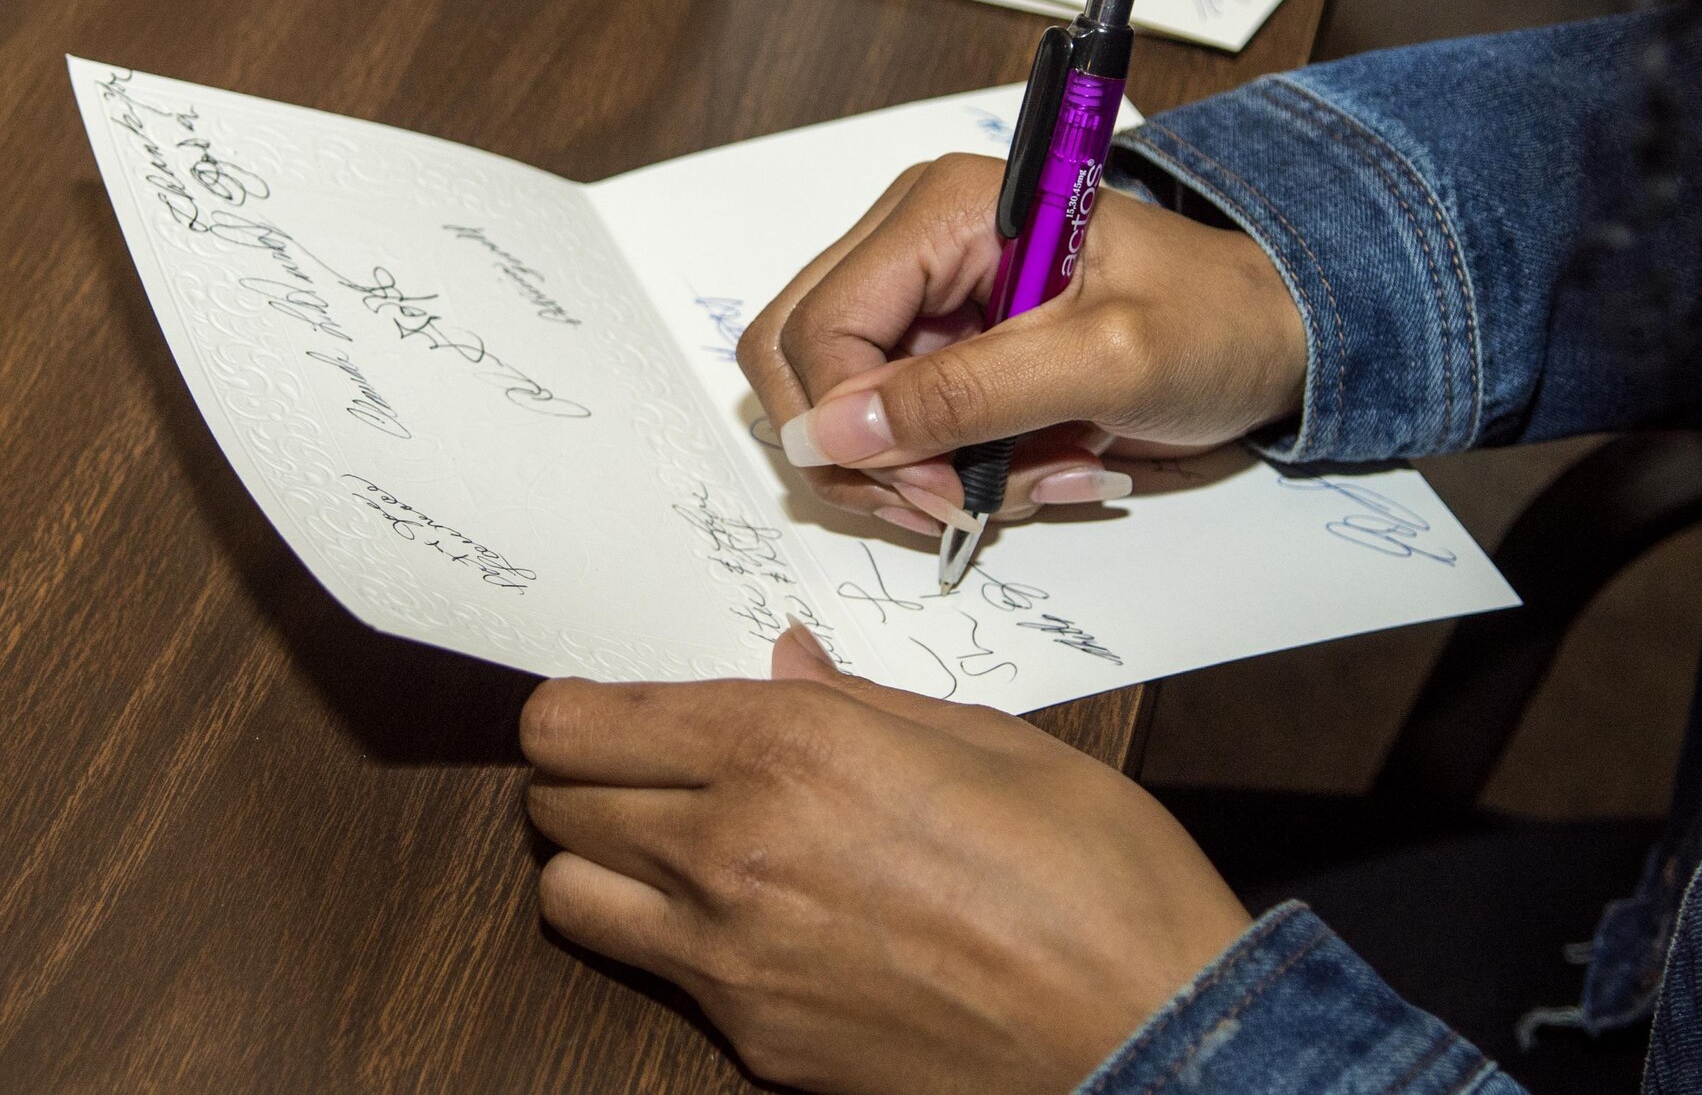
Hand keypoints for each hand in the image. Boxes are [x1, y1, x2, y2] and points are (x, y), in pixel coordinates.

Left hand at [522, 626, 1252, 1093]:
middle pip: (556, 801)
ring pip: (569, 895)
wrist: (1142, 1028)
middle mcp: (734, 851)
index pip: (585, 721)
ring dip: (597, 858)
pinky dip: (673, 939)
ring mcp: (733, 961)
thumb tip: (788, 663)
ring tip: (668, 843)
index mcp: (791, 750)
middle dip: (582, 772)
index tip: (598, 706)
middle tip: (643, 762)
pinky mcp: (755, 1042)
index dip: (574, 706)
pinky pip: (657, 975)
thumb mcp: (986, 737)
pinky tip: (755, 921)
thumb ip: (859, 698)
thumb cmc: (1091, 874)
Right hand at [737, 154, 1305, 534]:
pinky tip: (1029, 472)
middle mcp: (914, 245)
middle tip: (964, 495)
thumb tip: (836, 432)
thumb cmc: (1214, 321)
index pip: (819, 325)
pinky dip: (946, 477)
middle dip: (875, 455)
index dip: (852, 423)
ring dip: (920, 475)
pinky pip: (894, 436)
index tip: (932, 484)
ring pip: (840, 416)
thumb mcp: (1107, 360)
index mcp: (943, 210)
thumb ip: (970, 394)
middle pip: (801, 367)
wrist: (1266, 337)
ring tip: (1029, 479)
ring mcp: (922, 305)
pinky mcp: (941, 355)